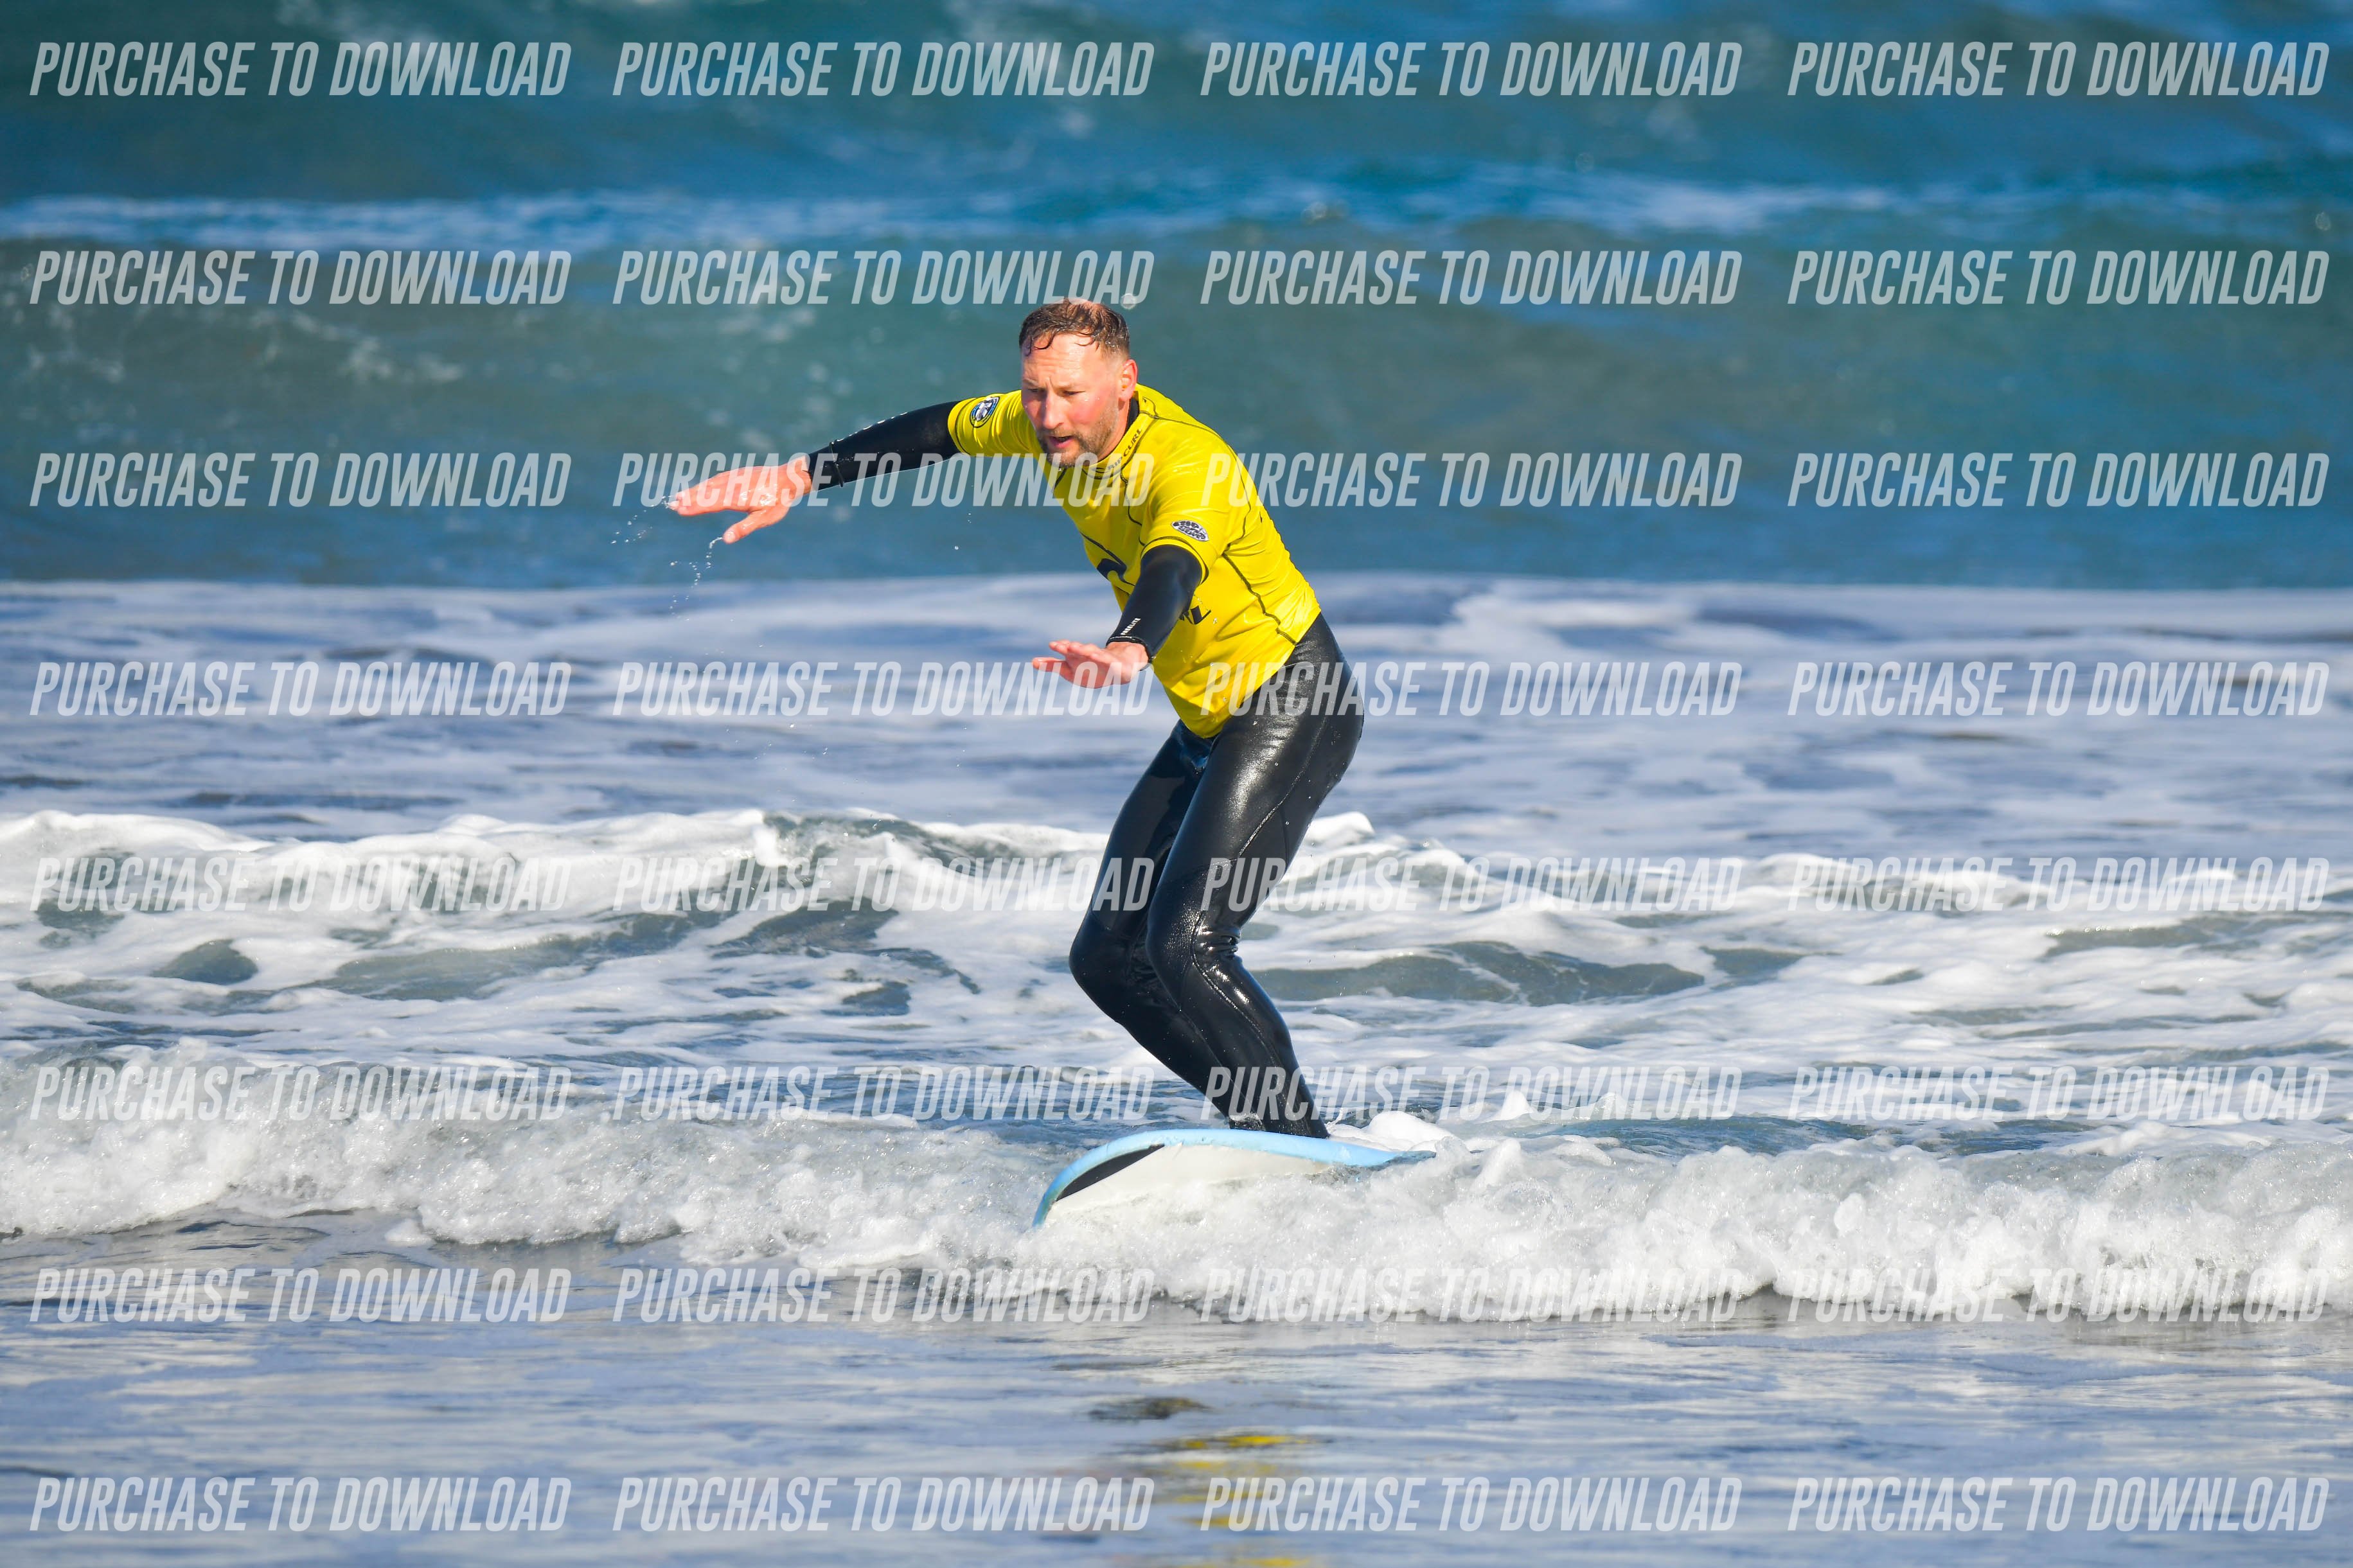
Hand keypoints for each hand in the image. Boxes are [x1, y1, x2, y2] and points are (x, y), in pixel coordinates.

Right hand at [671, 458, 811, 542]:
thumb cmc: (778, 502)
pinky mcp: (737, 473)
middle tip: (671, 504)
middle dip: (689, 499)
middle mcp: (733, 486)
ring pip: (710, 484)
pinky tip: (699, 488)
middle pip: (707, 493)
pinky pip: (717, 478)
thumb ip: (744, 528)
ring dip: (694, 490)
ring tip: (679, 496)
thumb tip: (725, 539)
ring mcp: (734, 477)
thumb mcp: (764, 518)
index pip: (712, 503)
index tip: (681, 510)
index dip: (696, 507)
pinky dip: (705, 484)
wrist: (789, 478)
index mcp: (738, 498)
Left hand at [1033, 640, 1149, 686]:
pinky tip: (1098, 656)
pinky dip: (1102, 658)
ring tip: (1079, 648)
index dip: (1061, 647)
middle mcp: (1088, 655)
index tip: (1053, 645)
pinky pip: (1107, 661)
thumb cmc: (1091, 669)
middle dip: (1072, 648)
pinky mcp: (1113, 663)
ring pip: (1093, 653)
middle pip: (1079, 650)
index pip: (1067, 650)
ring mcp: (1101, 658)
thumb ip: (1053, 666)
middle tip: (1064, 646)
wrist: (1119, 669)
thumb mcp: (1070, 670)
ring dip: (1085, 650)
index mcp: (1076, 657)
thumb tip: (1032, 662)